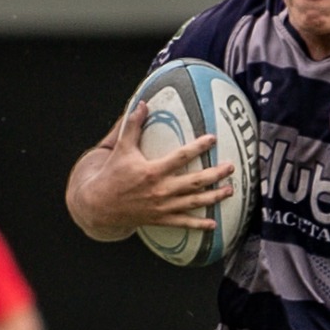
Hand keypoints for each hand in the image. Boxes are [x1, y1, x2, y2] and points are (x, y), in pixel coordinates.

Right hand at [72, 103, 234, 237]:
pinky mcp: (160, 219)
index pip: (181, 156)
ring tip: (230, 190)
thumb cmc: (112, 175)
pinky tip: (213, 224)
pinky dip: (198, 225)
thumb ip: (132, 126)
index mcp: (153, 171)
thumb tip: (142, 104)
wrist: (99, 205)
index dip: (198, 146)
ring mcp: (162, 207)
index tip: (213, 139)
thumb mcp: (121, 149)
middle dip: (215, 174)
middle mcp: (160, 189)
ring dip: (214, 197)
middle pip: (195, 181)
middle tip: (231, 167)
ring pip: (194, 202)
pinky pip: (182, 223)